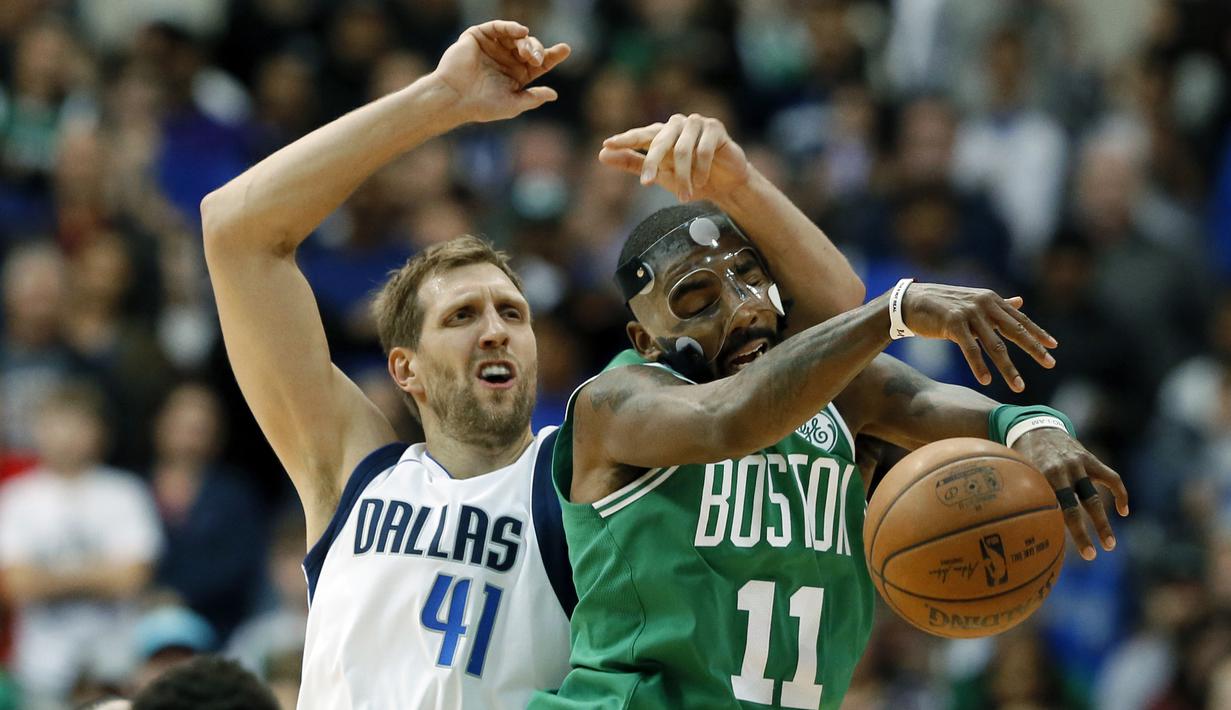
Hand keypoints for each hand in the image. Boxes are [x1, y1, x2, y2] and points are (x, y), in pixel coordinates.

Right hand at [431, 21, 569, 123]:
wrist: (454, 98)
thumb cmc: (482, 106)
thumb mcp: (513, 104)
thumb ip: (533, 98)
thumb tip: (554, 94)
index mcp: (517, 76)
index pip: (540, 63)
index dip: (553, 56)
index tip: (566, 49)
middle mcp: (507, 59)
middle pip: (531, 48)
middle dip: (537, 51)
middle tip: (536, 59)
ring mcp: (493, 47)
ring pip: (517, 37)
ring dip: (526, 42)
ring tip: (527, 54)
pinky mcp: (479, 37)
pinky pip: (498, 27)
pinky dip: (510, 27)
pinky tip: (521, 32)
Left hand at [599, 114, 750, 202]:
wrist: (725, 185)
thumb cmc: (691, 178)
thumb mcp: (660, 174)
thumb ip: (633, 163)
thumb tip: (602, 155)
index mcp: (662, 133)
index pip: (640, 134)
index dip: (624, 140)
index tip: (607, 145)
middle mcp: (677, 124)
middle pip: (659, 141)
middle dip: (652, 164)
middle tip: (646, 184)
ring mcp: (697, 124)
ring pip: (682, 149)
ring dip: (683, 176)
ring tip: (685, 194)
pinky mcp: (715, 129)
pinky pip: (703, 150)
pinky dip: (701, 170)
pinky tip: (702, 181)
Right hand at [900, 283, 1056, 391]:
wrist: (911, 301)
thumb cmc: (943, 304)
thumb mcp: (973, 301)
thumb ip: (997, 306)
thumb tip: (1020, 301)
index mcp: (991, 300)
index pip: (1019, 319)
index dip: (1037, 333)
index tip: (1053, 347)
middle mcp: (984, 304)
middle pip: (1014, 331)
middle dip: (1033, 349)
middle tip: (1050, 364)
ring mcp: (969, 313)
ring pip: (994, 345)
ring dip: (1008, 368)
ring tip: (1019, 386)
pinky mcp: (953, 324)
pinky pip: (970, 349)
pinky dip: (979, 366)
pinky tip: (987, 380)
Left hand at [1011, 428, 1129, 559]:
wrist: (1035, 425)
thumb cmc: (1021, 456)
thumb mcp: (1015, 472)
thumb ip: (1018, 495)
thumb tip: (1013, 529)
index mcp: (1038, 475)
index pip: (1050, 507)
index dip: (1057, 528)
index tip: (1059, 550)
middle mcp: (1060, 470)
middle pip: (1074, 506)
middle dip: (1083, 532)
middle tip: (1090, 556)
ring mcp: (1077, 464)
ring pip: (1094, 497)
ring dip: (1103, 522)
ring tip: (1110, 545)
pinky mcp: (1090, 459)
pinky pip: (1110, 478)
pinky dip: (1120, 494)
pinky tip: (1124, 511)